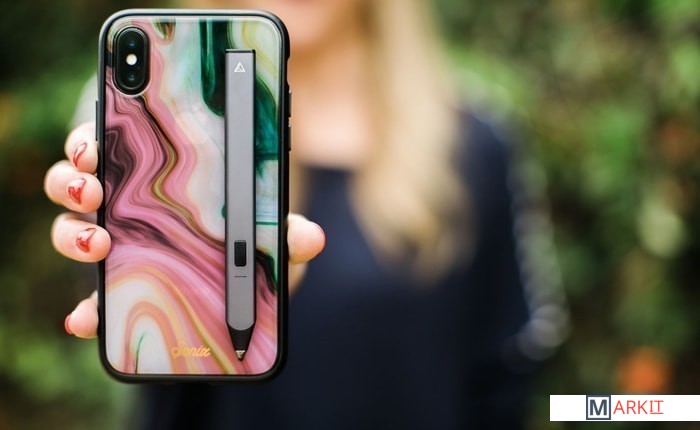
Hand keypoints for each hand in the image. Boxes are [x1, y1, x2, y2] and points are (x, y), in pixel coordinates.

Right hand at [44, 122, 324, 337]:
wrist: (250, 298)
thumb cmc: (256, 248)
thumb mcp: (273, 235)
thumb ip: (287, 233)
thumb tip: (310, 237)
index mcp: (158, 177)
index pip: (113, 145)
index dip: (91, 139)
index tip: (92, 143)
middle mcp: (128, 206)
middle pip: (77, 182)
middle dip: (73, 181)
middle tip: (92, 189)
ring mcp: (118, 248)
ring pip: (71, 229)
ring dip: (72, 234)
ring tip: (98, 244)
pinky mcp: (118, 292)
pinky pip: (91, 300)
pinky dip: (85, 310)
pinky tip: (84, 320)